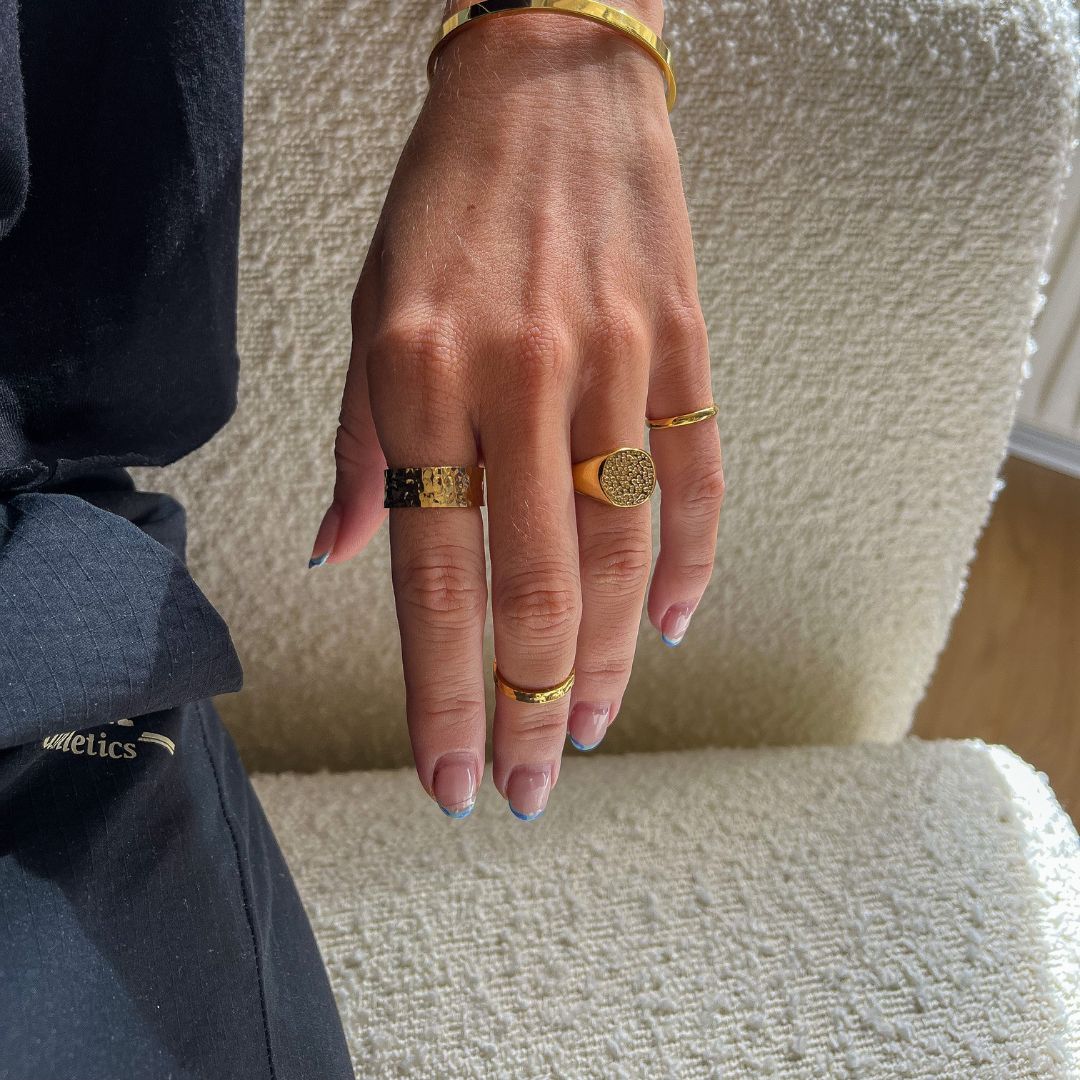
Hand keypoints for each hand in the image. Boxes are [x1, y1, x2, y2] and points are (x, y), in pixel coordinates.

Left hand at [309, 4, 723, 817]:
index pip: (432, 579)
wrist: (550, 81)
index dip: (442, 693)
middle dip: (532, 705)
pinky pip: (697, 477)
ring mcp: (613, 365)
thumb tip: (346, 553)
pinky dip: (692, 563)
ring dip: (611, 657)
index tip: (451, 775)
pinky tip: (674, 627)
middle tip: (532, 781)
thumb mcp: (366, 313)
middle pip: (536, 586)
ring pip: (622, 548)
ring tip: (592, 724)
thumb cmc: (445, 202)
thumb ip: (360, 448)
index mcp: (418, 379)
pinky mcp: (680, 347)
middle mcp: (519, 381)